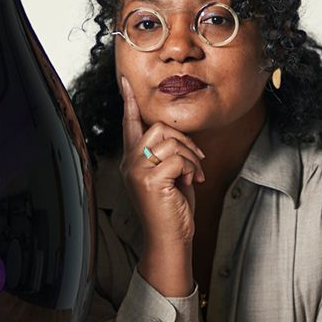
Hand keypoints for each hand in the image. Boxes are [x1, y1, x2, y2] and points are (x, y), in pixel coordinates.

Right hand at [120, 76, 205, 245]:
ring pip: (171, 141)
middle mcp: (130, 163)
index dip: (129, 101)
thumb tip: (178, 139)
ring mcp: (138, 171)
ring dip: (191, 157)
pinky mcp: (150, 180)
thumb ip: (166, 155)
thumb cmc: (172, 209)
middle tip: (196, 161)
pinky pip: (178, 158)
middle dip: (184, 140)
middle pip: (159, 127)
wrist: (170, 240)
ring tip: (195, 175)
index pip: (129, 124)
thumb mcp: (168, 176)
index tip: (126, 81)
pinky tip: (193, 182)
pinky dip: (192, 168)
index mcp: (132, 161)